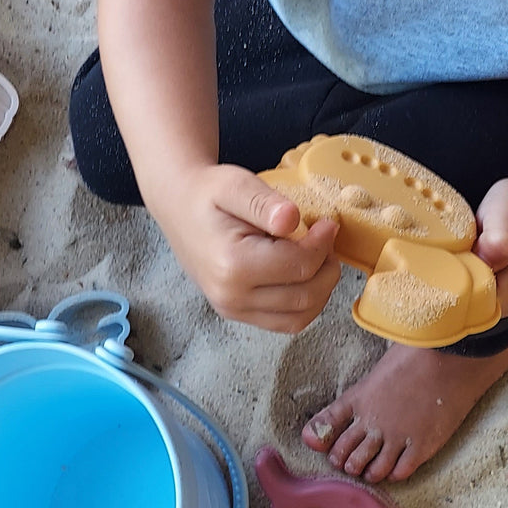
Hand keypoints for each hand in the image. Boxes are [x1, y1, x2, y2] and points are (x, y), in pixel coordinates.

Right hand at [153, 163, 341, 332]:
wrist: (179, 206)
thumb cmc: (208, 193)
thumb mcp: (235, 184)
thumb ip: (264, 203)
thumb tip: (292, 219)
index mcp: (232, 264)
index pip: (300, 265)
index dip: (323, 244)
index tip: (328, 224)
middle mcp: (231, 296)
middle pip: (305, 295)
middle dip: (327, 268)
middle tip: (327, 240)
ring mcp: (233, 309)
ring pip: (300, 316)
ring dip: (321, 289)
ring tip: (318, 257)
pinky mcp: (237, 314)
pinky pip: (285, 323)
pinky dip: (305, 304)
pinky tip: (304, 275)